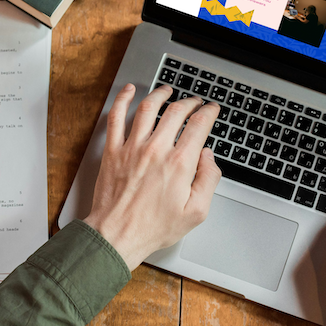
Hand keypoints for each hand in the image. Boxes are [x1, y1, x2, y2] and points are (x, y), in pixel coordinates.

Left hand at [83, 84, 221, 270]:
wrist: (117, 235)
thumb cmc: (154, 227)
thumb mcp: (196, 212)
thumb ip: (208, 180)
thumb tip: (209, 157)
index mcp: (179, 164)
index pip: (199, 125)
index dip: (209, 113)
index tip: (211, 110)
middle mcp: (156, 150)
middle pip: (176, 112)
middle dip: (190, 102)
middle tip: (194, 103)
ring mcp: (132, 148)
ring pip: (148, 108)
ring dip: (160, 94)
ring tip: (167, 91)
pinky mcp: (113, 151)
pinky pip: (116, 117)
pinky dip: (123, 100)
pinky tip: (129, 91)